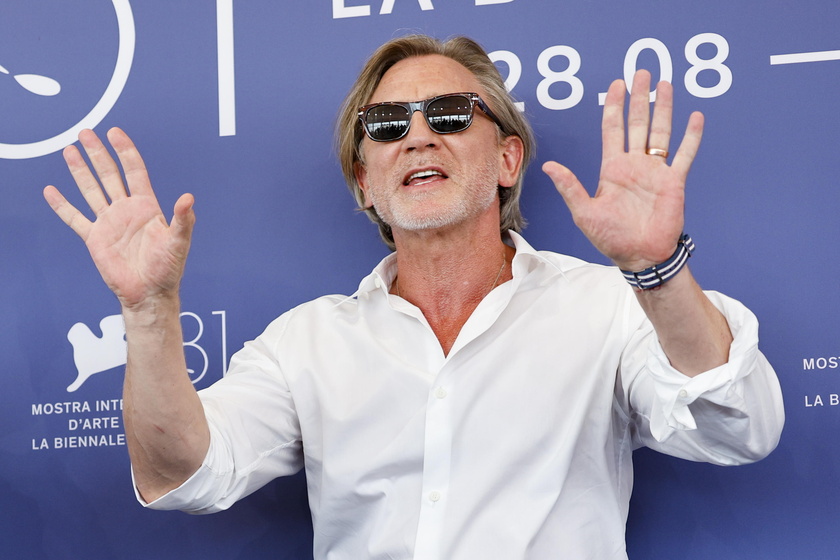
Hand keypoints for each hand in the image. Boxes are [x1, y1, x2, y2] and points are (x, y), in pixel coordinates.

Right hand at [44, 127, 194, 309]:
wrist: (149, 294)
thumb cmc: (168, 269)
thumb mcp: (179, 243)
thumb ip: (182, 220)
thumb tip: (188, 197)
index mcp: (147, 207)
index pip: (134, 171)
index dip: (125, 151)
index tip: (115, 133)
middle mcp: (126, 210)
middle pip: (110, 175)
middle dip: (98, 154)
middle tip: (85, 132)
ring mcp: (109, 223)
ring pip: (91, 190)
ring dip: (80, 171)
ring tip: (69, 150)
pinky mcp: (95, 239)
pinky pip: (75, 219)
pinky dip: (62, 205)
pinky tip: (51, 191)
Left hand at [542, 69, 703, 270]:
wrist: (639, 257)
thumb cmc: (610, 238)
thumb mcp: (584, 212)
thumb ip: (570, 187)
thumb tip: (548, 166)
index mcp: (612, 169)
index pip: (612, 129)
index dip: (614, 105)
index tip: (617, 84)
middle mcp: (634, 165)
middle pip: (637, 123)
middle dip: (639, 98)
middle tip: (642, 72)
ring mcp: (655, 172)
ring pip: (661, 132)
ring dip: (664, 108)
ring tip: (666, 84)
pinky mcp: (673, 182)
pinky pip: (684, 155)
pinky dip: (691, 137)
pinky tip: (695, 117)